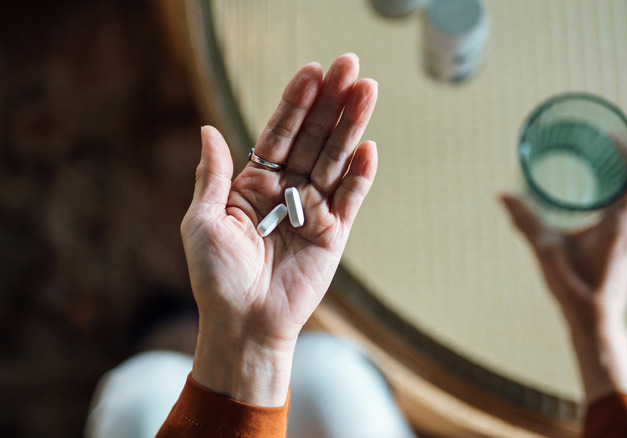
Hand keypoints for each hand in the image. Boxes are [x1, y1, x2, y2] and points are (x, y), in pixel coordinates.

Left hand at [180, 54, 377, 405]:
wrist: (243, 323)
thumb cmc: (216, 277)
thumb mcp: (201, 221)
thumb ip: (213, 175)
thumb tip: (209, 129)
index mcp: (254, 184)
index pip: (279, 133)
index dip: (296, 102)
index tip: (312, 71)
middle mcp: (286, 191)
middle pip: (313, 137)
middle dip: (332, 102)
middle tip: (351, 66)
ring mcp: (313, 210)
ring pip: (335, 160)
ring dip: (351, 126)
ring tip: (367, 91)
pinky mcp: (333, 234)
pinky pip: (350, 198)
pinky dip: (360, 174)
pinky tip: (369, 147)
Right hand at [501, 155, 626, 328]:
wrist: (595, 321)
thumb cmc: (574, 287)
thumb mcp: (546, 250)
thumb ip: (525, 221)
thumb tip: (503, 194)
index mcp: (622, 222)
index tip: (612, 136)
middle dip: (619, 159)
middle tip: (595, 143)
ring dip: (617, 178)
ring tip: (593, 163)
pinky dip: (616, 195)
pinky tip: (595, 194)